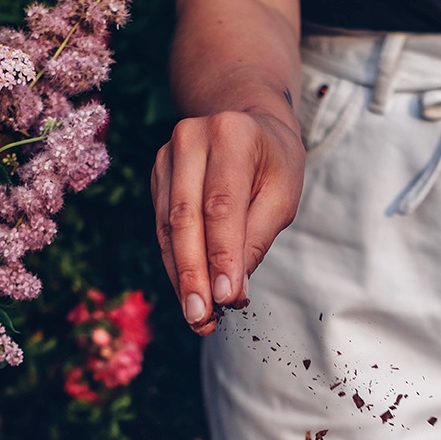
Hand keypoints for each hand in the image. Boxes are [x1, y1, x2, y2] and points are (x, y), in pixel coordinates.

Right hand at [152, 108, 304, 335]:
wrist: (246, 122)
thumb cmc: (273, 163)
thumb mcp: (283, 195)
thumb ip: (256, 239)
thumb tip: (232, 291)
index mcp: (231, 134)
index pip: (222, 205)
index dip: (222, 254)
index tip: (227, 297)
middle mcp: (191, 138)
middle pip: (186, 217)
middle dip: (193, 274)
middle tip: (201, 317)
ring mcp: (167, 155)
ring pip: (168, 227)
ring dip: (180, 276)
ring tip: (196, 315)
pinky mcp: (157, 175)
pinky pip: (162, 227)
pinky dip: (174, 263)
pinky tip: (187, 291)